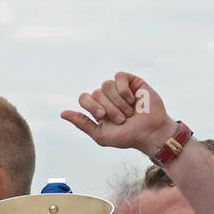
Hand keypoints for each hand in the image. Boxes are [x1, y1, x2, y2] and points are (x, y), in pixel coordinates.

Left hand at [60, 72, 174, 155]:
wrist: (150, 133)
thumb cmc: (127, 136)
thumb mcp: (100, 135)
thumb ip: (82, 123)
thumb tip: (62, 113)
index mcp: (97, 108)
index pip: (84, 98)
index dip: (92, 106)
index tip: (102, 116)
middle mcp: (107, 97)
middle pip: (96, 92)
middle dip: (109, 108)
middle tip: (122, 119)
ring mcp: (119, 88)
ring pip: (106, 85)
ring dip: (117, 101)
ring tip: (129, 112)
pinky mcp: (131, 81)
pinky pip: (119, 77)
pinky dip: (123, 89)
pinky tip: (132, 99)